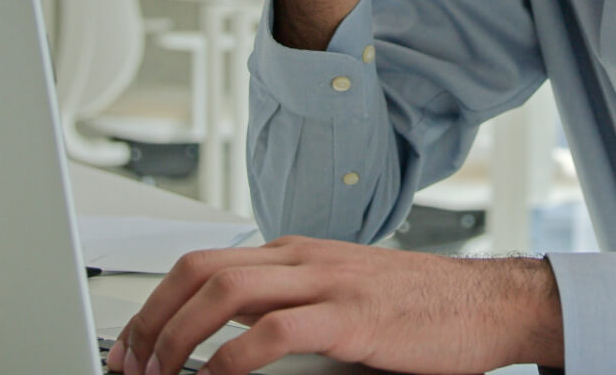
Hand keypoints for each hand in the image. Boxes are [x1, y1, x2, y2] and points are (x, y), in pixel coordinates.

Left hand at [104, 235, 563, 374]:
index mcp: (296, 253)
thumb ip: (287, 308)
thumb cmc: (416, 307)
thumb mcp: (340, 297)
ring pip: (226, 291)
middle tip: (131, 363)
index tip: (133, 345)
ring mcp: (327, 284)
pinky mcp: (351, 318)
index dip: (156, 304)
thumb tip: (227, 342)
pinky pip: (274, 329)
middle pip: (199, 270)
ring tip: (161, 373)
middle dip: (151, 319)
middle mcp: (303, 259)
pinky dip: (233, 356)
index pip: (203, 263)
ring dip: (178, 336)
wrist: (483, 304)